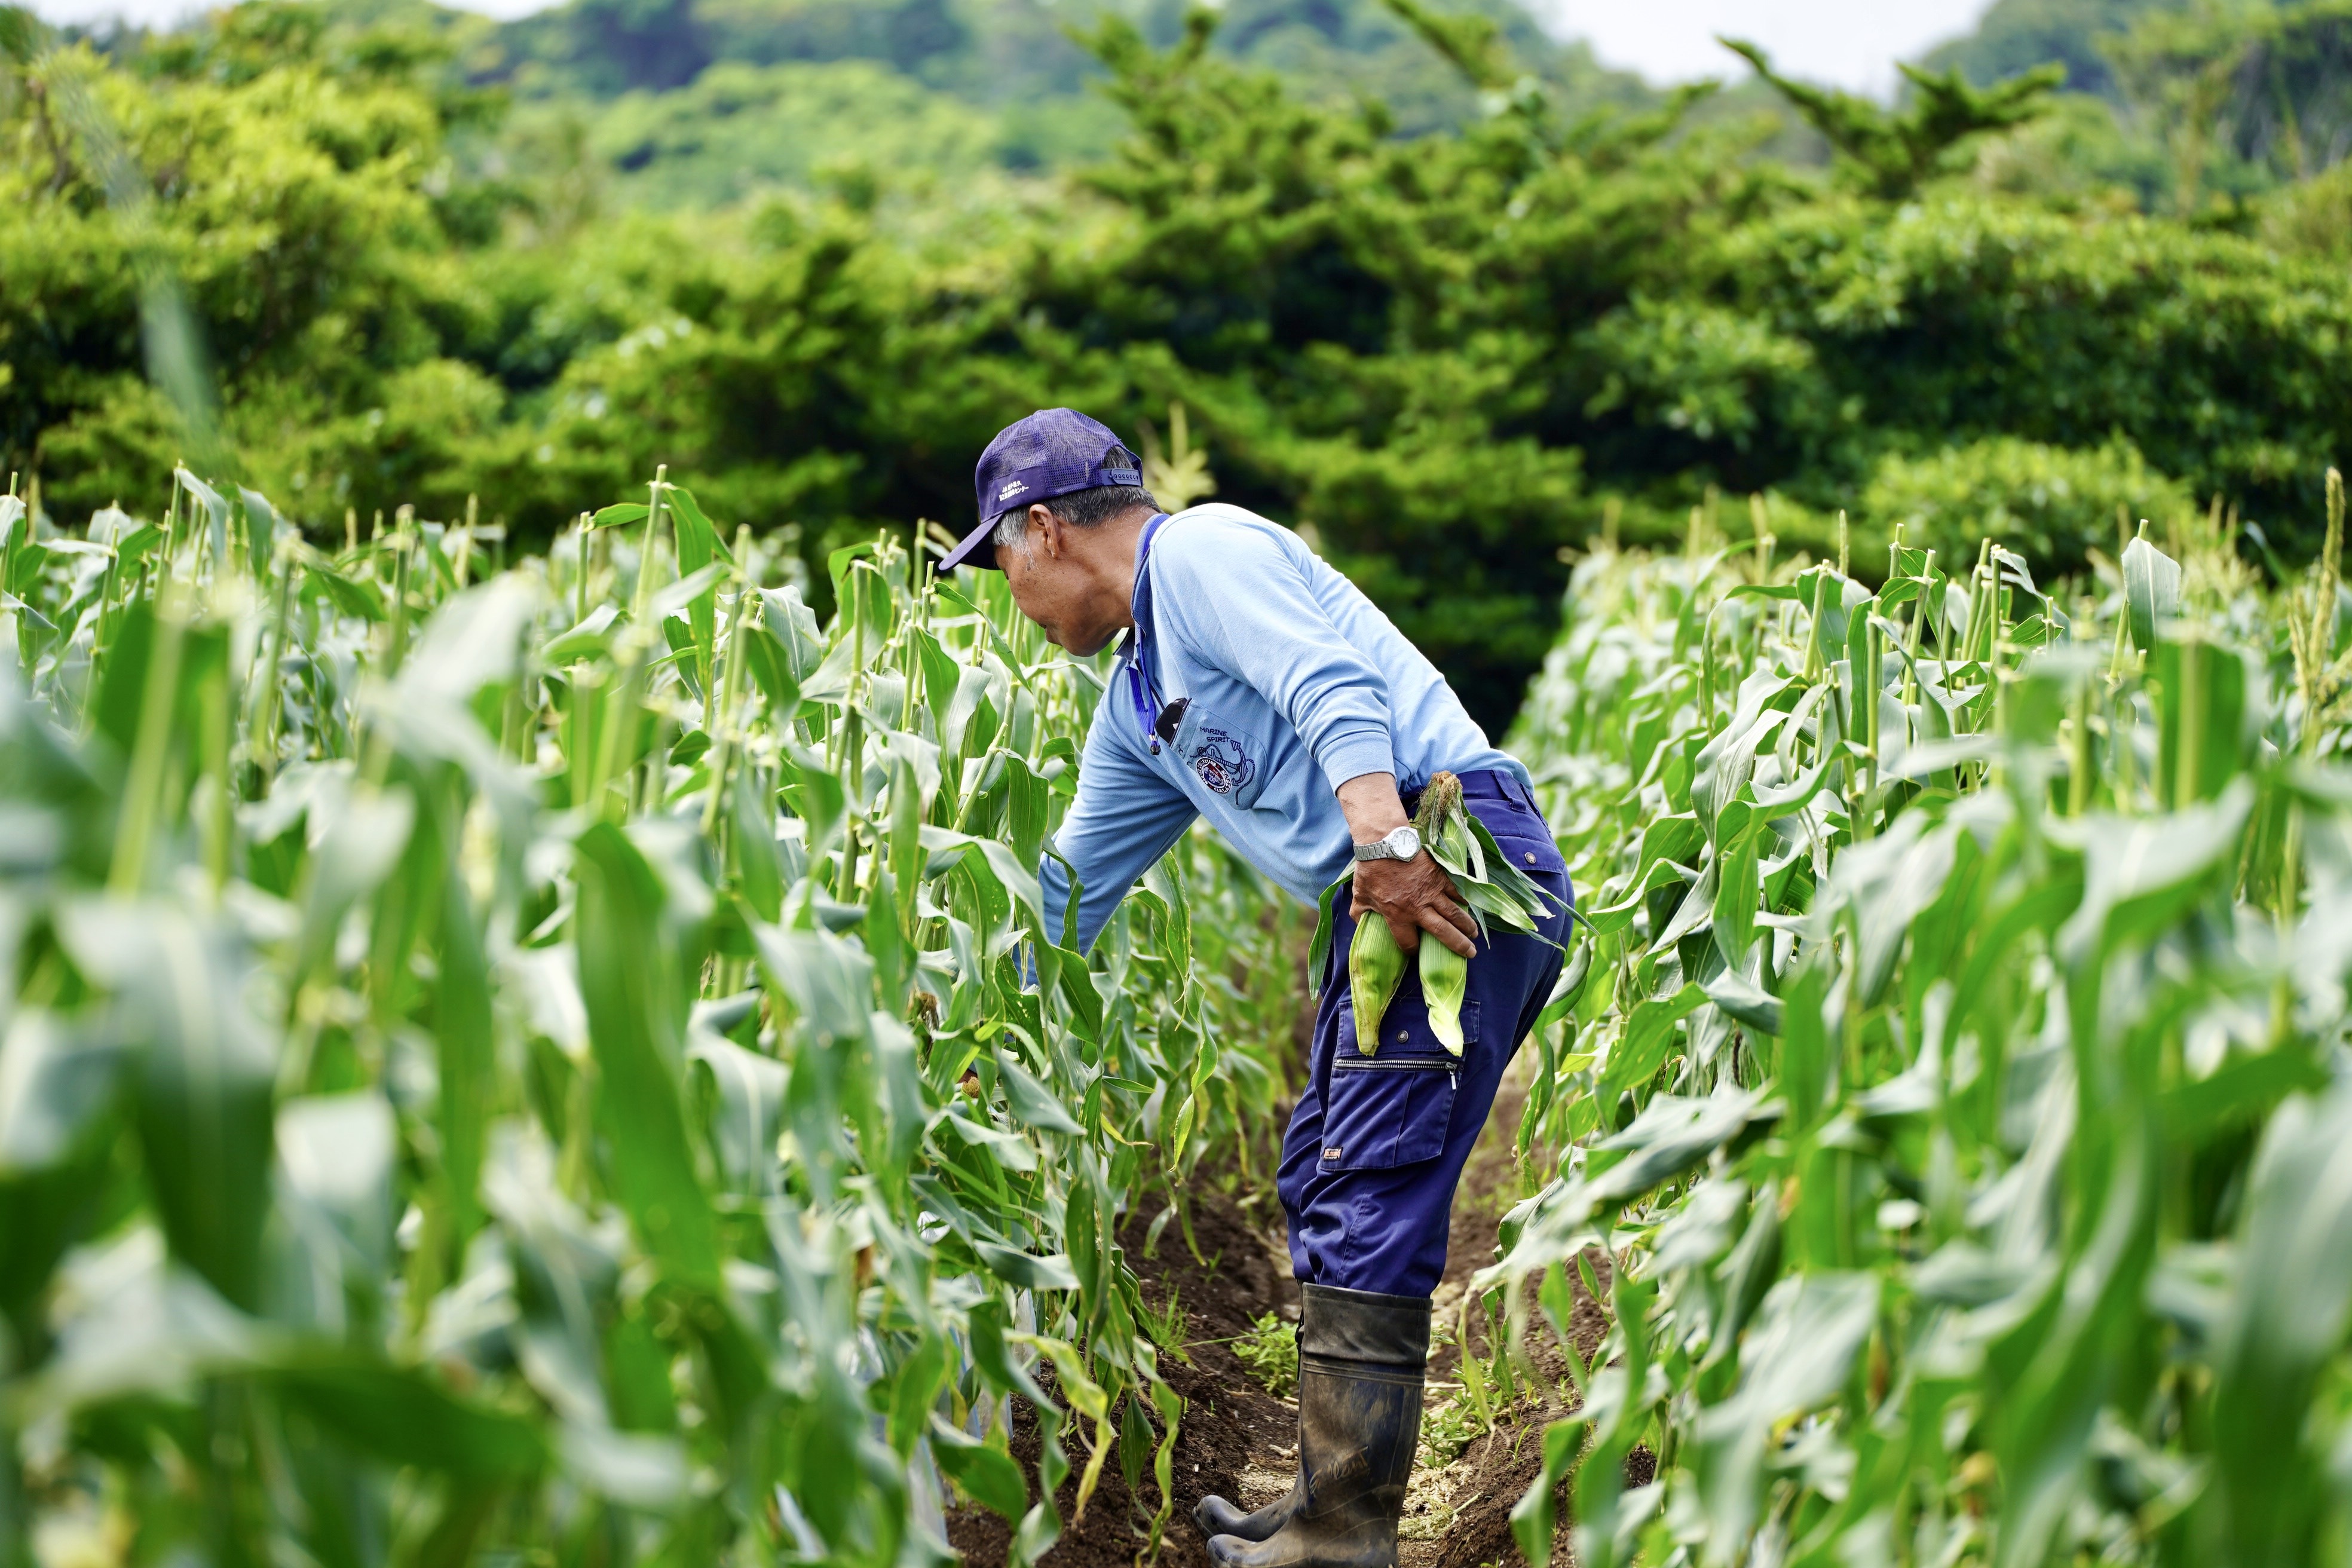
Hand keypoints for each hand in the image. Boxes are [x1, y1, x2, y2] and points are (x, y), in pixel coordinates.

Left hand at [1335, 770, 1476, 956]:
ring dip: (1467, 926)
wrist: (1385, 843)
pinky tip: (1469, 908)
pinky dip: (1465, 901)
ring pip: (1455, 914)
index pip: (1408, 943)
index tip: (1416, 951)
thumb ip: (1360, 913)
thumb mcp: (1360, 895)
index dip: (1412, 950)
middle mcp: (1418, 908)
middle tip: (1470, 953)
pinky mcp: (1440, 877)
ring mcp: (1432, 892)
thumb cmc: (1370, 870)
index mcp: (1397, 916)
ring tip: (1474, 935)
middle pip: (1443, 933)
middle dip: (1458, 945)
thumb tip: (1360, 923)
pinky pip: (1457, 892)